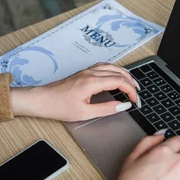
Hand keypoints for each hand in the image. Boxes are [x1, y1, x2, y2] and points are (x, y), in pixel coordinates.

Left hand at [10, 63, 139, 120]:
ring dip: (123, 74)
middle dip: (131, 82)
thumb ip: (106, 109)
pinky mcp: (83, 73)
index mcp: (92, 82)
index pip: (119, 82)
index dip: (131, 91)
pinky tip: (115, 76)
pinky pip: (103, 67)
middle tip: (137, 94)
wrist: (42, 100)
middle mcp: (90, 73)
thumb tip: (122, 106)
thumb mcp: (85, 113)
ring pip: (111, 67)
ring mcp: (86, 71)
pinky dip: (113, 70)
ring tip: (131, 84)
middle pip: (118, 72)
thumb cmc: (59, 106)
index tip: (135, 101)